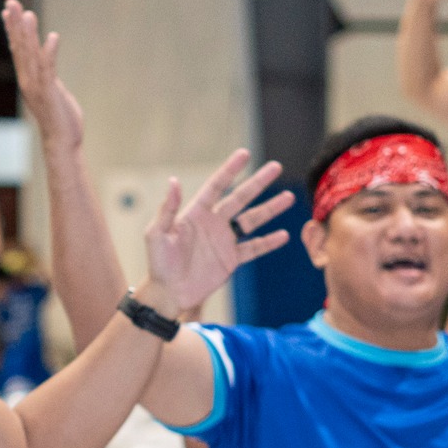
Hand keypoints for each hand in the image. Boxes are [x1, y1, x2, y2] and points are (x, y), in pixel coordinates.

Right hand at [2, 0, 83, 151]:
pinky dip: (50, 52)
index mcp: (27, 78)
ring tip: (27, 13)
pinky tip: (53, 37)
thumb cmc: (59, 118)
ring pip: (31, 55)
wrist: (62, 141)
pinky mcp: (50, 91)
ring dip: (28, 33)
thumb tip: (45, 64)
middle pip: (19, 47)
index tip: (8, 11)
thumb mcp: (51, 91)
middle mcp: (28, 80)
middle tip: (11, 2)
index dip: (13, 29)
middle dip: (15, 23)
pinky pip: (49, 69)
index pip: (17, 49)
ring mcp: (37, 86)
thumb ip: (46, 76)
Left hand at [142, 149, 293, 312]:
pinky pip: (254, 248)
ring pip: (252, 220)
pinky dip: (269, 242)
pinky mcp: (232, 259)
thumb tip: (173, 180)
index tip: (244, 154)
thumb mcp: (157, 234)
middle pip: (240, 198)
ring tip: (289, 197)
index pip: (216, 186)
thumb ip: (167, 209)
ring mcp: (225, 240)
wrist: (168, 293)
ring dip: (270, 209)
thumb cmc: (158, 262)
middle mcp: (213, 223)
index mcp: (195, 213)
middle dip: (258, 183)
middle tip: (276, 167)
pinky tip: (284, 235)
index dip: (230, 170)